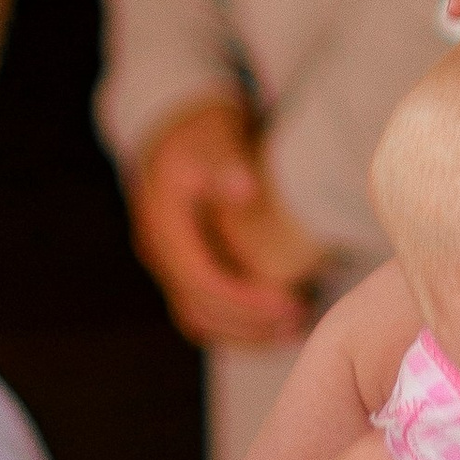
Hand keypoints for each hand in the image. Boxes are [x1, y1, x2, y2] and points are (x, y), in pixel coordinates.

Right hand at [128, 97, 308, 349]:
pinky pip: (203, 309)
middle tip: (299, 319)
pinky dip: (234, 323)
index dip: (244, 299)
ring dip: (243, 331)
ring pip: (198, 317)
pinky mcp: (183, 266)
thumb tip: (244, 189)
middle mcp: (160, 253)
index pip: (201, 280)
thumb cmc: (201, 134)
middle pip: (199, 308)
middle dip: (249, 322)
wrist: (174, 128)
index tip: (288, 302)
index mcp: (164, 227)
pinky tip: (271, 323)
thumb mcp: (214, 140)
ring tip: (292, 329)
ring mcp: (169, 263)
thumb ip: (226, 164)